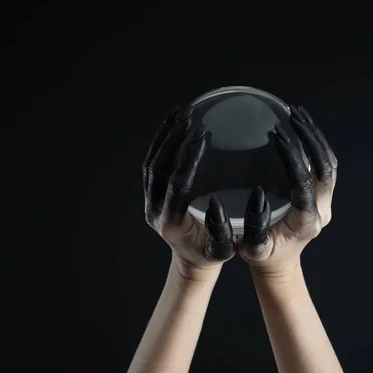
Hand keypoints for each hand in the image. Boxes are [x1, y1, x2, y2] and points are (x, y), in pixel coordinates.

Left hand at [143, 106, 235, 280]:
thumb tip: (216, 205)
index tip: (202, 136)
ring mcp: (149, 201)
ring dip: (165, 137)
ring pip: (151, 163)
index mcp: (171, 222)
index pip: (177, 184)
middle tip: (190, 117)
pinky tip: (173, 123)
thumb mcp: (223, 250)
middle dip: (173, 140)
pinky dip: (160, 141)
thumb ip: (221, 232)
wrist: (190, 259)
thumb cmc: (210, 254)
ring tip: (181, 113)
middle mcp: (154, 210)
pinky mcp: (150, 194)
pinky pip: (151, 163)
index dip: (188, 159)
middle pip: (158, 169)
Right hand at [236, 105, 337, 279]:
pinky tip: (299, 128)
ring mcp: (324, 201)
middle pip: (327, 168)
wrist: (279, 263)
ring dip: (315, 138)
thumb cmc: (263, 256)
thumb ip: (254, 228)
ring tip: (297, 114)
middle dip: (311, 139)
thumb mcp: (252, 249)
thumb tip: (256, 197)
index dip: (294, 160)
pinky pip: (324, 165)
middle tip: (293, 117)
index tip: (279, 138)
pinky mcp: (320, 195)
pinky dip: (314, 144)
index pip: (305, 185)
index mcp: (306, 222)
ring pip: (329, 163)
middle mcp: (321, 210)